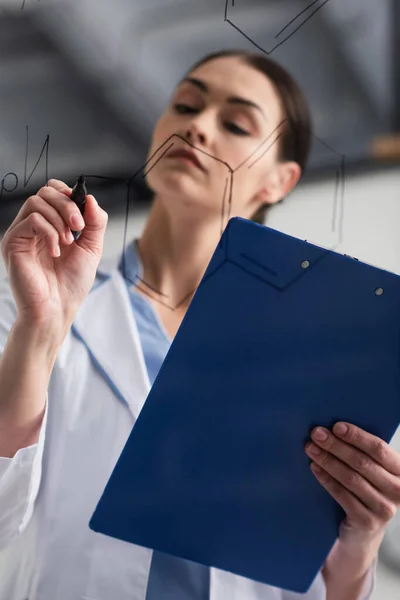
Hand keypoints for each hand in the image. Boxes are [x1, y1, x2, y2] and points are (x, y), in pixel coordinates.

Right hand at [1, 179, 107, 328]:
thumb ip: (95, 222)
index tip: (83, 213)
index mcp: (51, 224)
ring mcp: (22, 233)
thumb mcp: (92, 247)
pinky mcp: (13, 242)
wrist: (57, 308)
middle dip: (67, 205)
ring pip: (37, 201)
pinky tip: (56, 251)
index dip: (69, 194)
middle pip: (45, 192)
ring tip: (68, 243)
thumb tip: (90, 198)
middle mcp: (34, 226)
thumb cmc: (71, 283)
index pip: (53, 191)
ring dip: (59, 219)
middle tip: (78, 228)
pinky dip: (49, 232)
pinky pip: (32, 220)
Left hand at [305, 422, 399, 545]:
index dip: (357, 436)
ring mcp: (384, 508)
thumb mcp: (372, 472)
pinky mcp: (367, 522)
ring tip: (311, 449)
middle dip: (336, 446)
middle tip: (316, 434)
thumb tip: (334, 429)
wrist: (363, 531)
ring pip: (351, 478)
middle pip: (362, 462)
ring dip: (328, 461)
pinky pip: (342, 495)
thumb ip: (362, 453)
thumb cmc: (366, 490)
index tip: (336, 426)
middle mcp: (398, 490)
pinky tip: (315, 468)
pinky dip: (326, 479)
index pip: (379, 449)